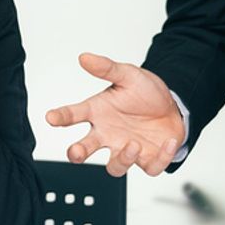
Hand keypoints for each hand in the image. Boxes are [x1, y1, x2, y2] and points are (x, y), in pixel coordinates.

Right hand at [46, 53, 185, 176]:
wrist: (173, 105)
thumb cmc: (145, 93)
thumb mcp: (128, 75)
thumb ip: (107, 69)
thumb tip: (85, 57)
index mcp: (98, 113)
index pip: (73, 115)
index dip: (60, 117)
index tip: (51, 117)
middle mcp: (108, 135)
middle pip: (85, 149)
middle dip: (78, 152)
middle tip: (76, 152)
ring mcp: (126, 149)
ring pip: (115, 167)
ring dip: (122, 159)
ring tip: (133, 144)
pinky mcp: (148, 160)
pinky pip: (151, 166)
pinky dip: (160, 157)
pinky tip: (167, 142)